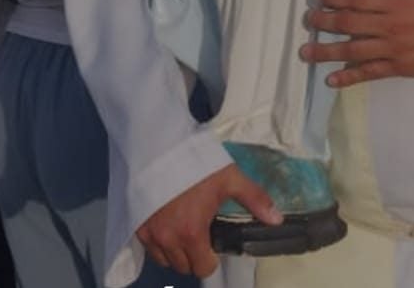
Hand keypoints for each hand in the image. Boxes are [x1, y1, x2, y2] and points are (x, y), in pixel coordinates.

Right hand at [137, 163, 281, 277]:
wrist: (159, 146)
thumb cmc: (196, 163)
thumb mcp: (230, 177)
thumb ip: (254, 199)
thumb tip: (277, 219)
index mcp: (192, 233)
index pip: (203, 268)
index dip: (212, 259)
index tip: (214, 243)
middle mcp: (168, 240)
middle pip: (183, 267)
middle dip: (194, 256)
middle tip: (201, 233)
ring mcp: (149, 234)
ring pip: (164, 259)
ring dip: (175, 252)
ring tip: (184, 228)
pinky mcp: (136, 225)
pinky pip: (149, 247)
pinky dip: (159, 243)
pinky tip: (168, 223)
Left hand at [300, 0, 413, 87]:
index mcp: (398, 2)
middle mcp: (392, 27)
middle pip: (349, 25)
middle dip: (324, 23)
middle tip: (307, 21)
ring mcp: (394, 50)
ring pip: (354, 51)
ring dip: (327, 52)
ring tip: (305, 52)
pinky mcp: (400, 68)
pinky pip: (370, 73)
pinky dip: (349, 77)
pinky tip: (331, 79)